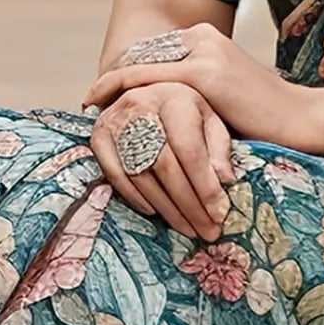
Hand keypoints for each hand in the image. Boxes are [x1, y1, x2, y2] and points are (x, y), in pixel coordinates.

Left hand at [82, 21, 323, 159]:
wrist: (301, 120)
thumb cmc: (265, 118)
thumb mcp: (223, 94)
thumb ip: (194, 89)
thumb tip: (165, 104)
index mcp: (208, 36)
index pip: (155, 52)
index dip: (127, 72)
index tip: (103, 93)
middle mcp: (203, 36)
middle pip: (144, 55)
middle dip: (116, 78)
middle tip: (90, 100)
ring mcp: (202, 51)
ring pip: (141, 65)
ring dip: (113, 85)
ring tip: (90, 102)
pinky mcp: (202, 72)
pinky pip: (145, 79)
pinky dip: (117, 89)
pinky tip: (97, 103)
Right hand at [91, 80, 233, 241]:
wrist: (148, 94)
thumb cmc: (186, 111)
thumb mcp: (210, 121)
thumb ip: (219, 148)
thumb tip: (225, 180)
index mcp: (174, 97)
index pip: (189, 149)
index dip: (204, 184)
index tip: (219, 212)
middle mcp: (140, 105)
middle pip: (165, 166)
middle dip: (189, 204)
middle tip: (207, 230)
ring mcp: (115, 121)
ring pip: (142, 175)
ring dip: (167, 209)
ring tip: (189, 228)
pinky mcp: (98, 138)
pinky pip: (116, 176)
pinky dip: (137, 198)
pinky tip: (156, 213)